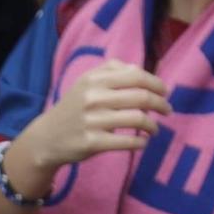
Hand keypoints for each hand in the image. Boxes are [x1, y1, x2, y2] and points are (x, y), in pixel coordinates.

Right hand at [10, 60, 170, 190]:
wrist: (46, 138)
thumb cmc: (72, 108)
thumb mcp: (86, 82)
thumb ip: (112, 70)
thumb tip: (140, 70)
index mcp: (94, 79)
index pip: (136, 76)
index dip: (157, 84)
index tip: (165, 92)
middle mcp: (93, 98)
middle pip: (141, 97)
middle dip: (160, 104)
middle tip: (167, 111)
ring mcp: (93, 121)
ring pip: (137, 119)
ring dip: (152, 125)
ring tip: (154, 129)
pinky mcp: (92, 143)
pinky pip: (127, 142)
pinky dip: (140, 143)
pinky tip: (143, 142)